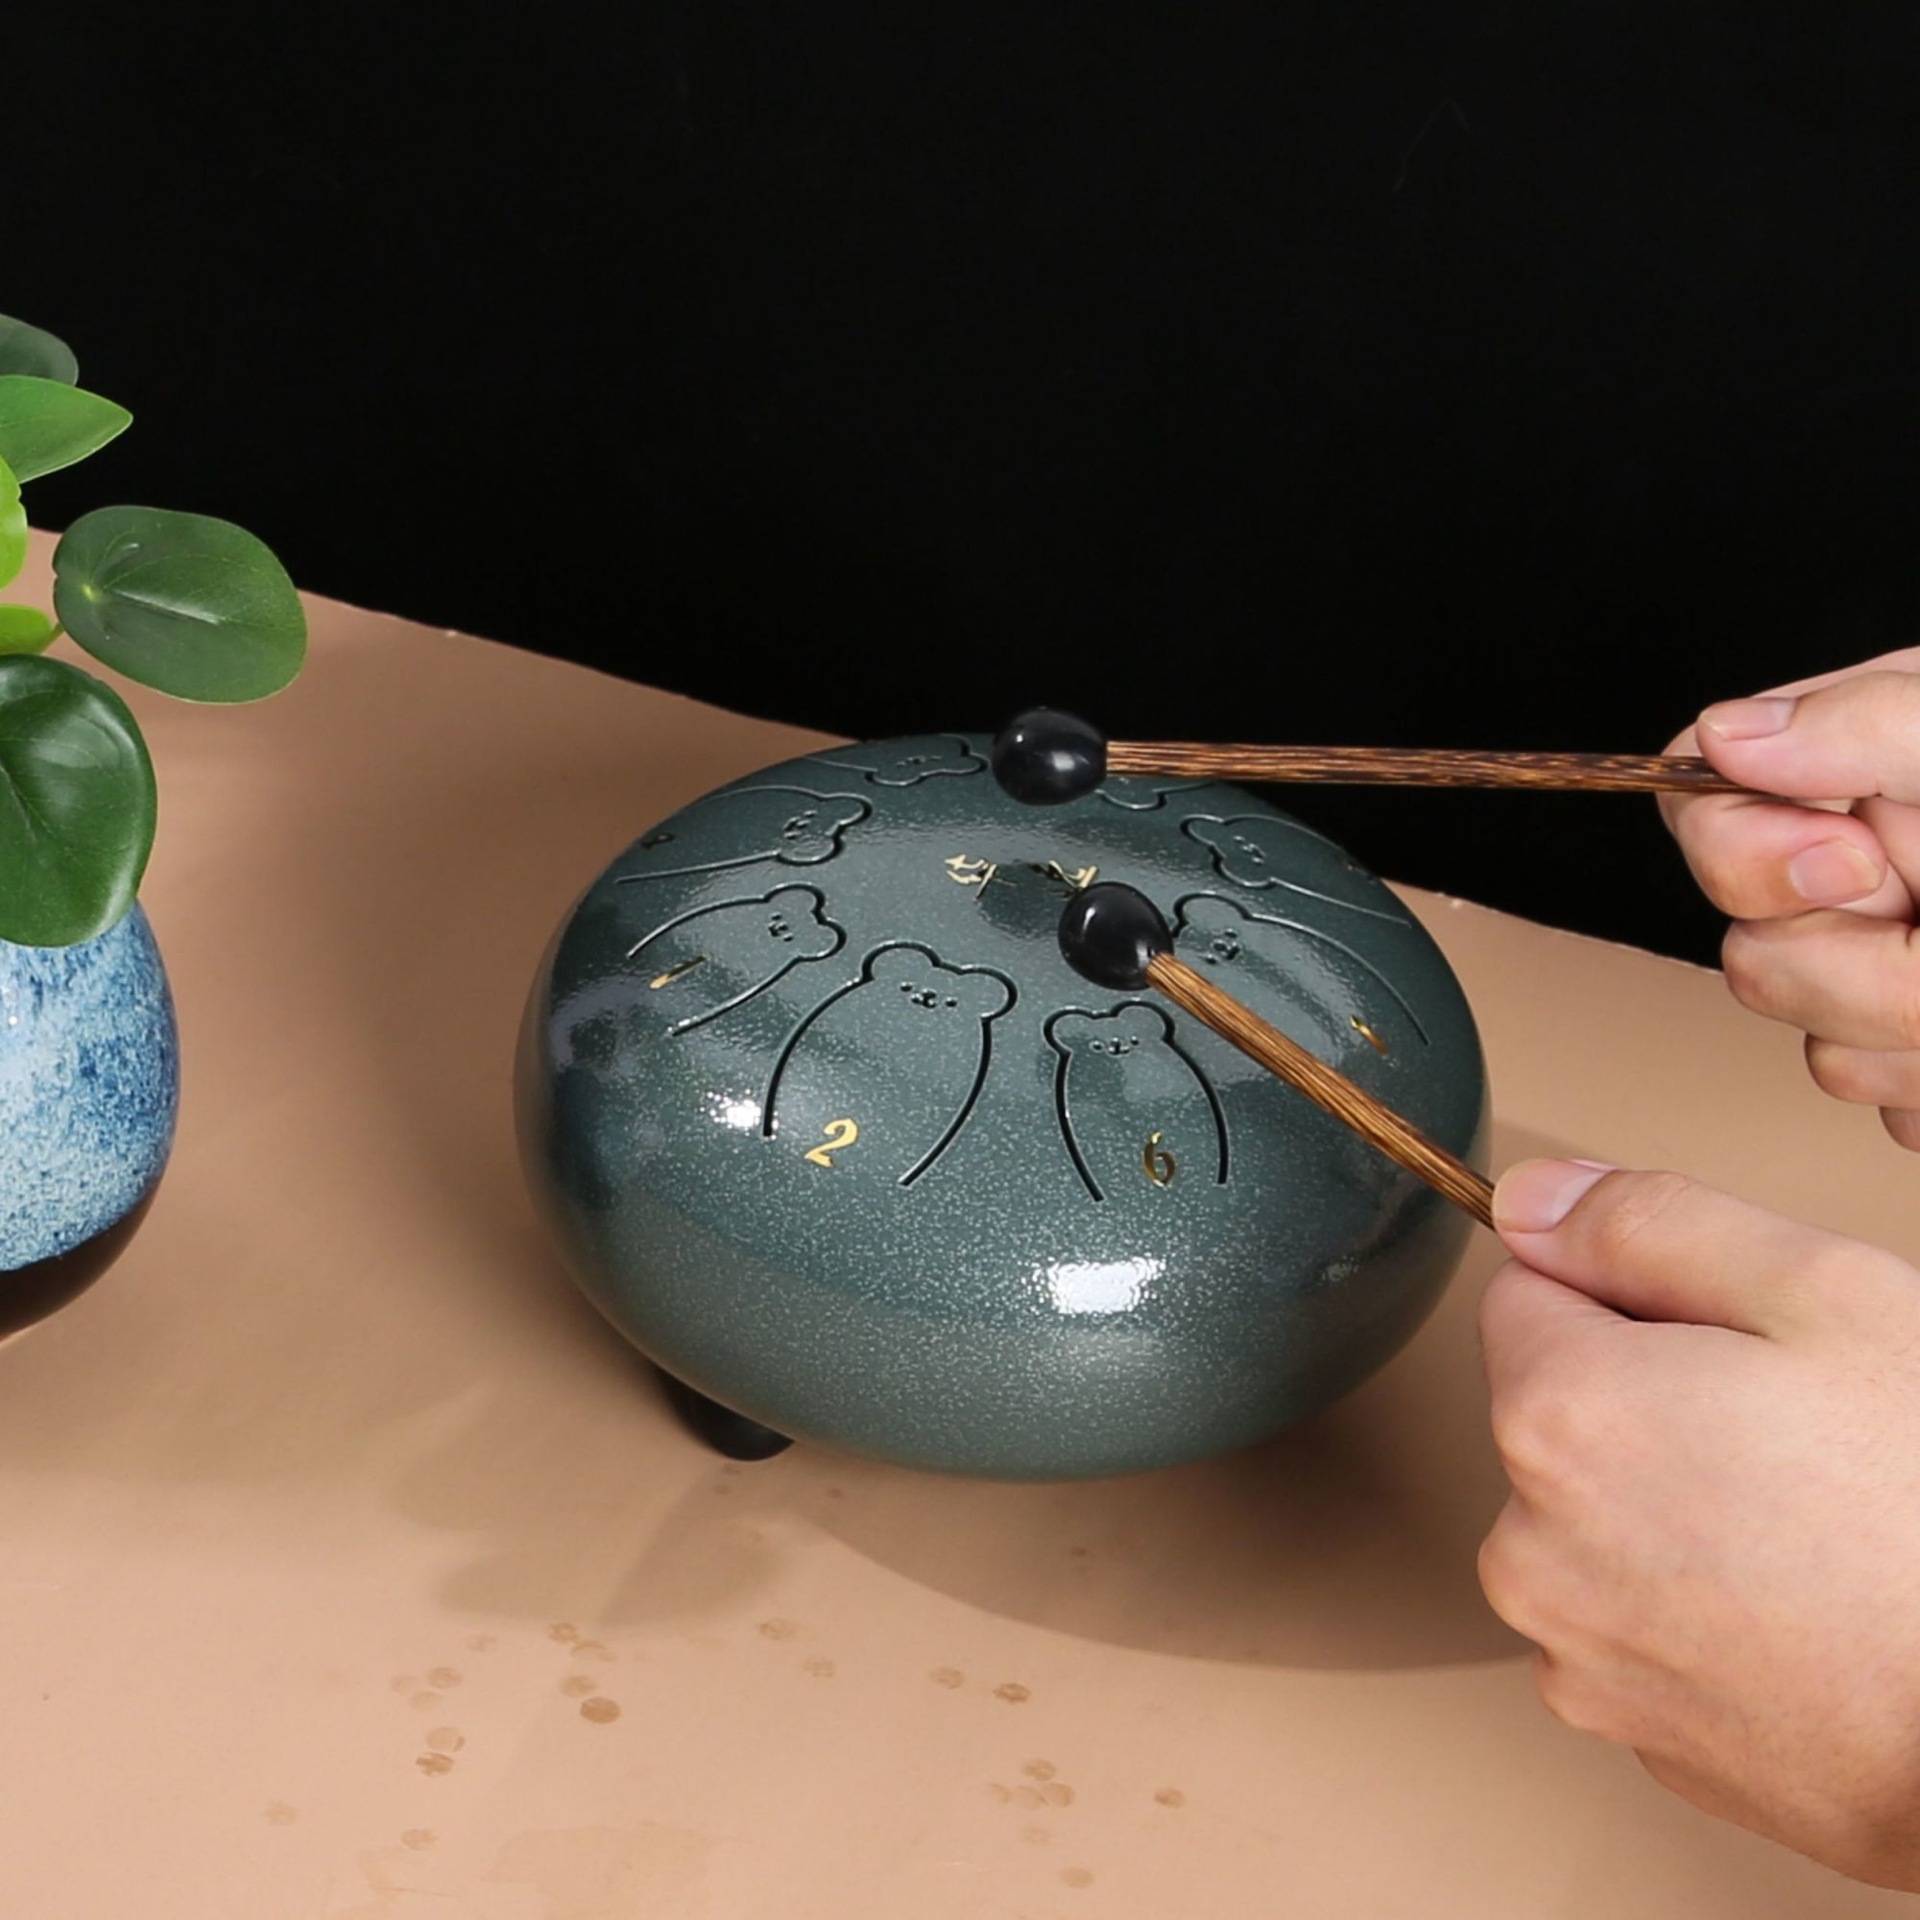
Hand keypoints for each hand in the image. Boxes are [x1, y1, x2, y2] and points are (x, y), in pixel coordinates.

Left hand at [1479, 1159, 1919, 1889]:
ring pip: (1595, 1519)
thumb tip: (1527, 1201)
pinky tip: (1798, 1612)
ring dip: (1669, 1507)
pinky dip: (1695, 1605)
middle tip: (1791, 1438)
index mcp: (1555, 1414)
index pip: (1526, 1293)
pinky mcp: (1628, 1730)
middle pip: (1559, 1410)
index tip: (1729, 1344)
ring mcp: (1574, 1651)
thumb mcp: (1819, 1294)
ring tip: (1806, 1531)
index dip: (1631, 1299)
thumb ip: (1646, 1222)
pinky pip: (1635, 1618)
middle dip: (1648, 1401)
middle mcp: (1527, 1543)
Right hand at [1662, 648, 1919, 1146]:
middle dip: (1852, 963)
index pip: (1704, 812)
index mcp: (1857, 782)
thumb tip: (1724, 735)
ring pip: (1815, 1051)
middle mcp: (1857, 883)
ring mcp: (1886, 982)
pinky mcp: (1917, 1068)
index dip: (1753, 854)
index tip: (1857, 861)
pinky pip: (1882, 1107)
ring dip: (1910, 1031)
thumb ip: (1871, 723)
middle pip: (1747, 953)